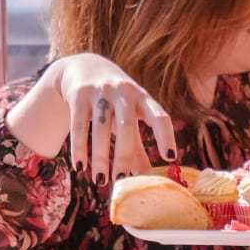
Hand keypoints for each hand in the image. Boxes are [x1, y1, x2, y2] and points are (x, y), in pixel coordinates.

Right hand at [12, 53, 177, 187]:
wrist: (84, 68)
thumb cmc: (115, 100)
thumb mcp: (130, 116)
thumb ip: (137, 145)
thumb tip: (145, 179)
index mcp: (143, 98)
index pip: (160, 116)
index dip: (166, 136)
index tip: (170, 157)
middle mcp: (124, 92)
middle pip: (127, 126)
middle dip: (124, 155)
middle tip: (121, 180)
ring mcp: (101, 91)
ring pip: (101, 128)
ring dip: (100, 157)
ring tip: (100, 181)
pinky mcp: (79, 95)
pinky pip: (79, 125)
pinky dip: (79, 148)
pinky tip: (80, 167)